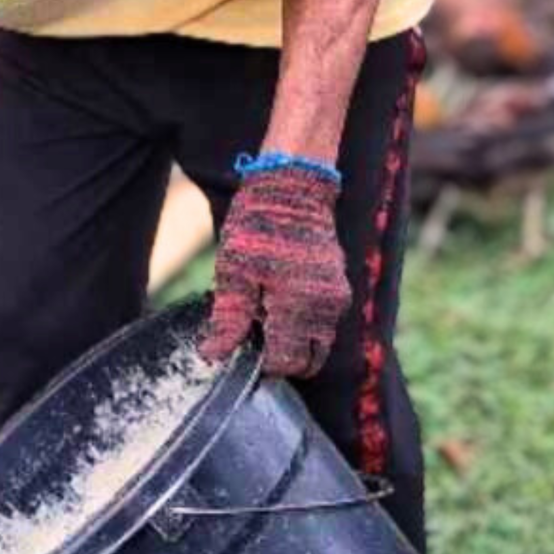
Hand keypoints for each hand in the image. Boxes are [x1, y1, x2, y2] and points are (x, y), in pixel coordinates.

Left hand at [200, 165, 353, 377]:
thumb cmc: (257, 226)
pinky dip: (305, 327)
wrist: (293, 189)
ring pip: (320, 344)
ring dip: (295, 344)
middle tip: (255, 338)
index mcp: (298, 306)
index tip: (244, 349)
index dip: (264, 365)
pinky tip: (278, 305)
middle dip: (284, 360)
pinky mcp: (339, 288)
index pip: (287, 362)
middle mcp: (326, 308)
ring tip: (265, 318)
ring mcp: (337, 298)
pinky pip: (325, 324)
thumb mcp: (233, 272)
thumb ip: (229, 318)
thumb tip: (214, 356)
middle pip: (310, 361)